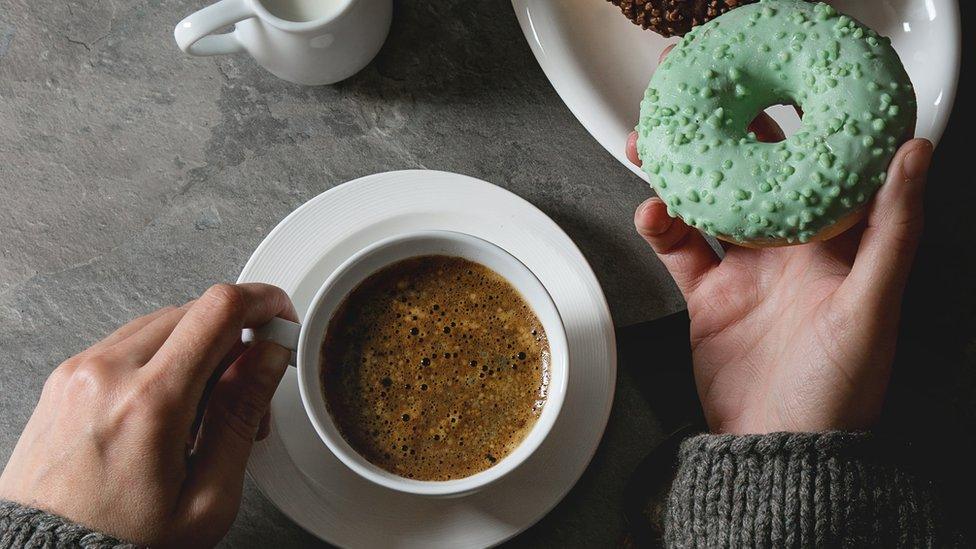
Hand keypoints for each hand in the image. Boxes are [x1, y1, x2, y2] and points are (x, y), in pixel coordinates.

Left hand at [0, 283, 295, 545]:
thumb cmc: (121, 542)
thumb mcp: (207, 497)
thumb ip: (240, 416)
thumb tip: (267, 356)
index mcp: (151, 402)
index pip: (219, 309)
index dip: (262, 301)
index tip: (280, 316)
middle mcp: (108, 373)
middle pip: (194, 311)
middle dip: (235, 340)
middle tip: (249, 389)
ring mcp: (80, 371)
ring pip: (162, 323)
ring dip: (199, 349)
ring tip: (207, 410)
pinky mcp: (65, 377)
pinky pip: (128, 342)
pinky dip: (162, 358)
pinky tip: (172, 405)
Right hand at [628, 49, 932, 433]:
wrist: (777, 448)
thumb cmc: (839, 390)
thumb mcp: (874, 308)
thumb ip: (892, 230)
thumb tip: (915, 154)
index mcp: (837, 245)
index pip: (817, 167)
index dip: (798, 123)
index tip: (775, 85)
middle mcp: (792, 252)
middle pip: (754, 177)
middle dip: (725, 136)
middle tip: (695, 103)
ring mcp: (748, 273)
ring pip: (709, 205)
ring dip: (681, 175)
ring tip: (651, 150)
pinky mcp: (709, 296)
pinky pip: (680, 250)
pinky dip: (661, 228)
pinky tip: (652, 215)